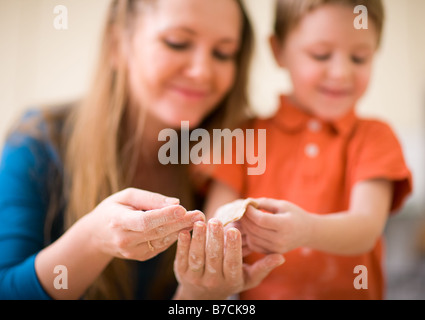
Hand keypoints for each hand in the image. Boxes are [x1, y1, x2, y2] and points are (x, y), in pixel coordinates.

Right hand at [84, 188, 204, 261]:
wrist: (96, 236)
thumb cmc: (112, 209)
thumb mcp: (126, 196)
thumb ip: (150, 199)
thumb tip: (175, 203)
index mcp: (118, 222)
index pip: (145, 221)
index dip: (164, 216)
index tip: (183, 208)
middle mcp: (125, 240)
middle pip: (158, 231)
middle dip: (181, 222)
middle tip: (200, 214)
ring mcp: (132, 251)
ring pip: (162, 240)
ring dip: (182, 230)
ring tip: (199, 219)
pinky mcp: (140, 256)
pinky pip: (161, 246)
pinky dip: (174, 236)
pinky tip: (187, 227)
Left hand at [173, 218, 284, 299]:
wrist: (203, 295)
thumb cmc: (230, 280)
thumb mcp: (248, 277)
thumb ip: (263, 267)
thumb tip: (281, 256)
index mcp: (231, 279)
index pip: (233, 263)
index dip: (233, 247)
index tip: (234, 230)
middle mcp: (213, 280)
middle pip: (214, 258)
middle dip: (215, 239)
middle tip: (216, 221)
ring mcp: (196, 277)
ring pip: (197, 257)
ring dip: (198, 239)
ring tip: (201, 223)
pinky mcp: (181, 272)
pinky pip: (181, 258)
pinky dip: (182, 245)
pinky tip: (185, 231)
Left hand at [241, 198, 312, 253]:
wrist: (307, 232)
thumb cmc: (294, 215)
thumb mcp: (282, 204)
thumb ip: (264, 203)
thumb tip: (247, 203)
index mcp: (285, 225)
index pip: (260, 220)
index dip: (250, 212)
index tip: (246, 205)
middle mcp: (280, 240)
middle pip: (254, 229)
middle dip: (245, 219)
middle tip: (241, 211)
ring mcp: (276, 249)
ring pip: (252, 238)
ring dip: (245, 227)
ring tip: (245, 218)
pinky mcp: (272, 253)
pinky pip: (254, 246)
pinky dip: (249, 236)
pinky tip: (251, 228)